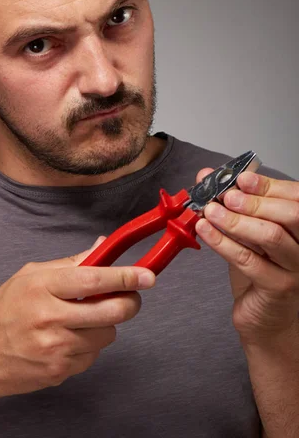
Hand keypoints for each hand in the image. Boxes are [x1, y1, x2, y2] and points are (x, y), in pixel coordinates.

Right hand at [0, 237, 154, 398]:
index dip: (126, 276)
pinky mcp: (60, 370)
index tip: (147, 275)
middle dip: (130, 302)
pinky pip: (93, 355)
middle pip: (111, 311)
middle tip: (131, 296)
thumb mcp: (30, 275)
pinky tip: (69, 338)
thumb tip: (103, 245)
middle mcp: (50, 318)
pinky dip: (90, 344)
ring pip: (107, 334)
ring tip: (84, 318)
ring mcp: (56, 348)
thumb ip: (71, 263)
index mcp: (42, 287)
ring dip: (105, 324)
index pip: (94, 279)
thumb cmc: (4, 310)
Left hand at [195, 169, 298, 344]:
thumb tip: (207, 176)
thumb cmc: (261, 271)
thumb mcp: (246, 232)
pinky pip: (249, 260)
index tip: (240, 178)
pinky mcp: (278, 287)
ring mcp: (296, 268)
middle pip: (290, 214)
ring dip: (236, 220)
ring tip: (210, 211)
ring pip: (271, 236)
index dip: (267, 185)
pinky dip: (223, 242)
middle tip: (225, 195)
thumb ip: (231, 203)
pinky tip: (206, 232)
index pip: (294, 197)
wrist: (266, 318)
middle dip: (254, 201)